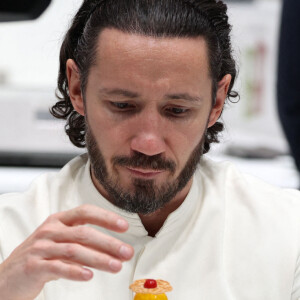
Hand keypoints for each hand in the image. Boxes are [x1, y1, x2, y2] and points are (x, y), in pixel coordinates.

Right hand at [0, 204, 133, 299]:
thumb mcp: (60, 243)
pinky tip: (89, 276)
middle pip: (84, 232)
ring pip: (75, 250)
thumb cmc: (40, 257)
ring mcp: (41, 247)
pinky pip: (58, 267)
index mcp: (59, 220)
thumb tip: (113, 248)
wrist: (6, 277)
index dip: (106, 217)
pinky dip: (75, 271)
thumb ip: (83, 243)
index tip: (124, 226)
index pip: (86, 212)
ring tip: (116, 266)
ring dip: (99, 259)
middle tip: (126, 252)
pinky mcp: (34, 266)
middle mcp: (51, 230)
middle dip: (108, 242)